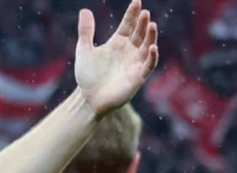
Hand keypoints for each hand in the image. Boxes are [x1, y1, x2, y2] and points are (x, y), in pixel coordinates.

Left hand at [74, 0, 159, 116]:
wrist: (88, 99)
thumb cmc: (87, 76)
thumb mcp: (84, 50)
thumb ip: (86, 31)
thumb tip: (84, 10)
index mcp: (118, 43)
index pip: (128, 24)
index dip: (133, 14)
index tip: (137, 1)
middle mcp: (129, 51)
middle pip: (139, 33)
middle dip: (143, 23)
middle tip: (145, 13)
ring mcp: (135, 63)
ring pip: (147, 46)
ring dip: (150, 36)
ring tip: (151, 24)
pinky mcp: (138, 77)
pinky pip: (148, 65)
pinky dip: (151, 56)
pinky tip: (152, 47)